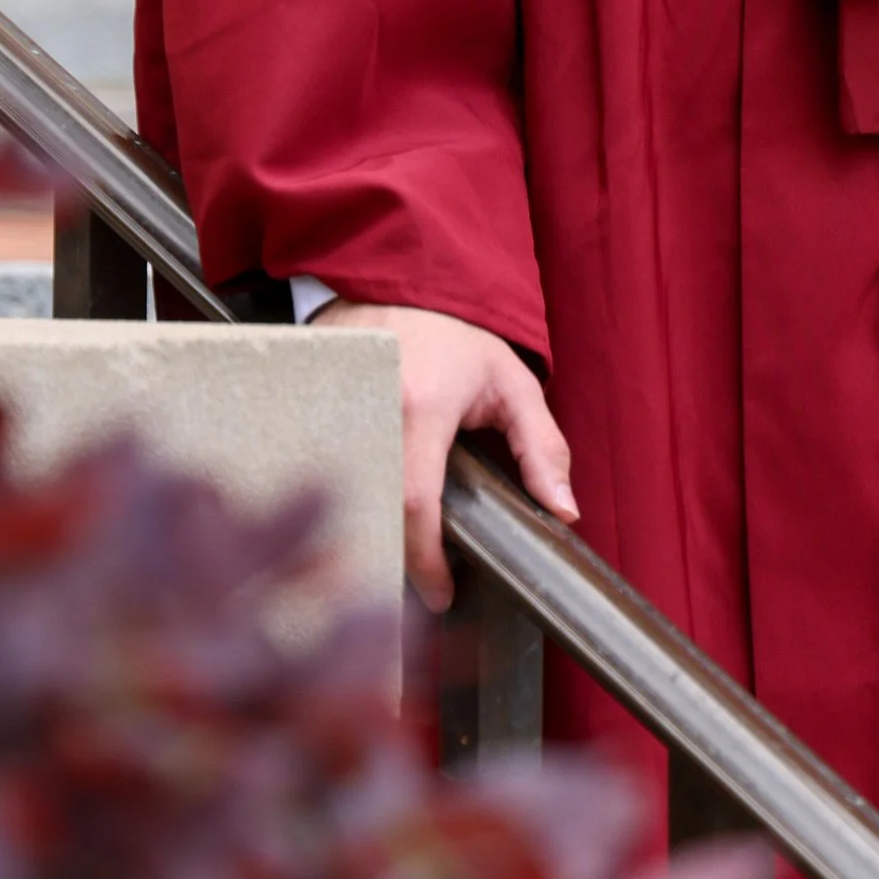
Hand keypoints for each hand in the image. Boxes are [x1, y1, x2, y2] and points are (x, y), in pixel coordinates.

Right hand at [311, 300, 576, 607]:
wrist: (395, 283)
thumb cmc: (457, 336)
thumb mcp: (513, 384)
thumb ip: (542, 448)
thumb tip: (565, 512)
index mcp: (421, 407)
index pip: (415, 502)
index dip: (426, 560)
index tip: (443, 595)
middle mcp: (369, 412)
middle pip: (373, 512)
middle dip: (395, 561)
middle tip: (420, 592)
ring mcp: (334, 414)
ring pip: (345, 501)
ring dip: (371, 540)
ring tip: (399, 565)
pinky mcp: (313, 415)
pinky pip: (330, 478)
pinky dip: (348, 510)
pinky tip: (368, 526)